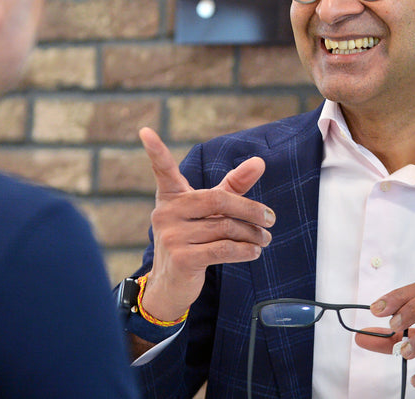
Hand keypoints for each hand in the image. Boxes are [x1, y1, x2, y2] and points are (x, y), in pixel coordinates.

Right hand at [137, 127, 274, 322]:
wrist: (172, 283)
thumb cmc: (193, 239)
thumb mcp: (210, 210)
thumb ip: (234, 185)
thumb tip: (259, 161)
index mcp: (171, 197)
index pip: (163, 170)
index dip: (155, 151)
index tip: (145, 131)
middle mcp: (166, 213)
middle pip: (218, 200)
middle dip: (250, 210)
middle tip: (270, 219)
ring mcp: (171, 236)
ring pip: (225, 228)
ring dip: (252, 234)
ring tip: (264, 238)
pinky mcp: (182, 259)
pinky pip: (223, 249)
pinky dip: (244, 250)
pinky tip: (254, 251)